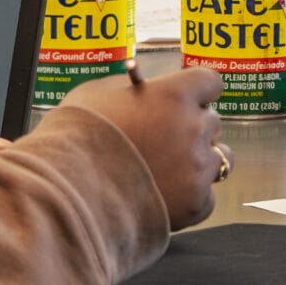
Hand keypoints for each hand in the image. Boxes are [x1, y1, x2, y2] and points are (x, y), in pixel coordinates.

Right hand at [66, 67, 225, 229]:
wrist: (66, 194)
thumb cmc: (74, 139)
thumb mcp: (97, 95)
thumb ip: (130, 88)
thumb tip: (141, 88)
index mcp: (174, 93)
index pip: (210, 82)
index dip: (198, 92)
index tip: (188, 100)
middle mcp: (194, 126)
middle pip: (212, 122)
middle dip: (192, 129)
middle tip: (164, 142)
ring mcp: (198, 166)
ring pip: (220, 159)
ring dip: (199, 162)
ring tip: (168, 171)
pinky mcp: (196, 202)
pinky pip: (207, 196)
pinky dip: (191, 198)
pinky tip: (164, 196)